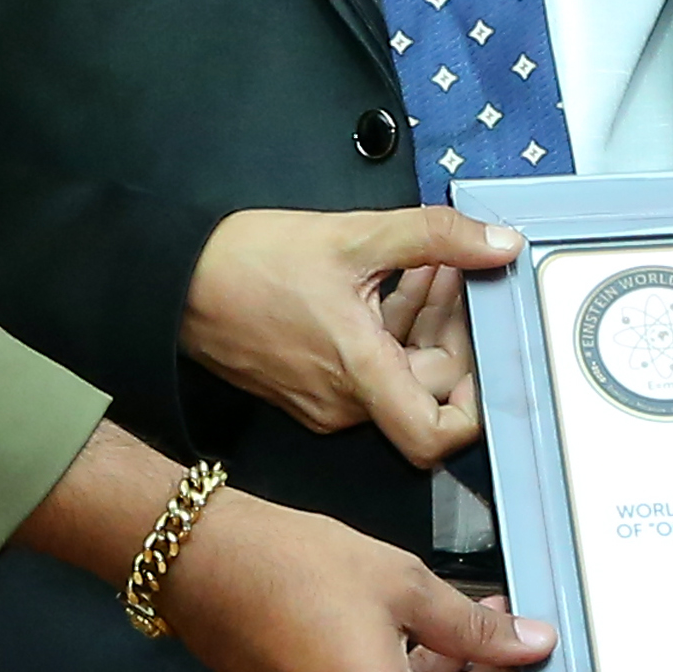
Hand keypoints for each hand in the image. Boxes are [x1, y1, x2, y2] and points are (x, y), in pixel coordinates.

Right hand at [183, 206, 512, 464]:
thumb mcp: (355, 235)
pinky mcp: (307, 390)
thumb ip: (437, 237)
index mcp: (360, 374)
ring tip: (424, 265)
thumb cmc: (247, 262)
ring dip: (421, 322)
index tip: (486, 354)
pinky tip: (387, 281)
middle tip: (456, 273)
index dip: (475, 406)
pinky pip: (367, 370)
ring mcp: (323, 402)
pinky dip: (388, 330)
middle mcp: (344, 404)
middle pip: (427, 388)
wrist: (174, 280)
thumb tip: (498, 243)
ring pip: (398, 374)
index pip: (436, 436)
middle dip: (452, 327)